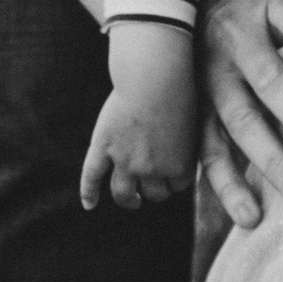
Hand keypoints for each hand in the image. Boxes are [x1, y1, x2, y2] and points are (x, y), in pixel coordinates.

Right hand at [79, 27, 201, 209]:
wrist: (154, 76)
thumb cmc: (180, 92)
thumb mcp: (193, 123)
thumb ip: (188, 144)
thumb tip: (183, 153)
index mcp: (179, 166)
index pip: (177, 185)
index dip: (174, 178)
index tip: (172, 169)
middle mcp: (152, 170)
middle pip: (155, 193)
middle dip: (155, 189)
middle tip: (154, 184)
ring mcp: (124, 161)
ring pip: (124, 193)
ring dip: (129, 199)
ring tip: (132, 199)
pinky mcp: (103, 147)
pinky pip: (92, 177)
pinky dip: (89, 193)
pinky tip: (90, 205)